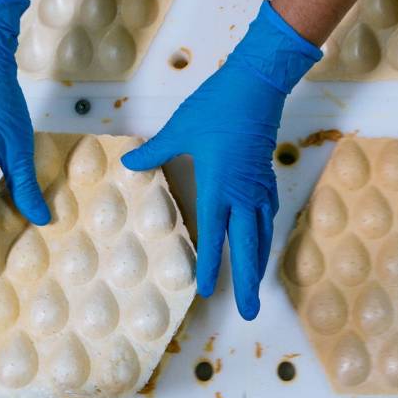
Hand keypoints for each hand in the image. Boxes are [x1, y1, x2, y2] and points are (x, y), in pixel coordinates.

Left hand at [122, 1, 320, 319]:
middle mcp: (241, 194)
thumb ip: (155, 151)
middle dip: (248, 282)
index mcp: (217, 186)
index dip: (211, 266)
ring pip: (262, 234)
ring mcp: (258, 187)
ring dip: (259, 262)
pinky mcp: (267, 176)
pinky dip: (264, 234)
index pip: (214, 236)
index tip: (207, 291)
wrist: (257, 85)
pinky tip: (261, 238)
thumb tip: (129, 163)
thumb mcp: (180, 129)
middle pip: (248, 247)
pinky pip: (268, 214)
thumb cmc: (216, 106)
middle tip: (250, 312)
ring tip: (256, 285)